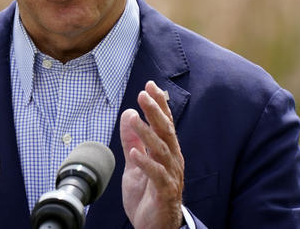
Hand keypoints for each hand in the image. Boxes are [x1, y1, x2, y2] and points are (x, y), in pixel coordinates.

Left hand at [120, 81, 184, 228]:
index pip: (164, 123)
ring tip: (134, 118)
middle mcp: (172, 161)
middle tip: (144, 93)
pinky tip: (136, 151)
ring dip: (147, 133)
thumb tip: (128, 114)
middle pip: (166, 131)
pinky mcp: (165, 193)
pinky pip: (157, 175)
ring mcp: (170, 176)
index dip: (159, 104)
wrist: (154, 228)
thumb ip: (132, 141)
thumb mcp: (135, 164)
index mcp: (167, 152)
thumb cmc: (147, 196)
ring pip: (161, 150)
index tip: (150, 85)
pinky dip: (146, 163)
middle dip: (155, 111)